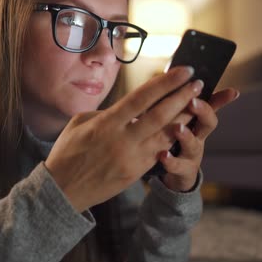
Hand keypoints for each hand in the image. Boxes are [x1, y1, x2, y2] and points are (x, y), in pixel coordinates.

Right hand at [44, 66, 201, 211]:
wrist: (62, 191)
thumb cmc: (67, 153)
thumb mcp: (79, 124)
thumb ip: (105, 113)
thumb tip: (127, 108)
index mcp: (107, 123)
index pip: (142, 97)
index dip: (165, 83)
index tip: (183, 70)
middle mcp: (122, 139)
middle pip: (160, 114)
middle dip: (182, 97)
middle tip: (198, 83)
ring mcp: (132, 158)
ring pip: (166, 134)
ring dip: (185, 117)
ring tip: (199, 103)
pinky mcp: (136, 172)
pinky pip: (159, 151)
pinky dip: (172, 137)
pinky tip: (184, 126)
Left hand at [159, 87, 239, 191]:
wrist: (176, 175)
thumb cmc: (177, 142)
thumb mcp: (182, 122)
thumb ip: (182, 103)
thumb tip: (186, 78)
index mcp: (197, 123)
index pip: (211, 105)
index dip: (218, 97)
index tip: (207, 84)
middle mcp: (199, 137)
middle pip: (208, 123)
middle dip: (202, 111)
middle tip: (192, 101)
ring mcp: (192, 155)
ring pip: (193, 145)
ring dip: (186, 135)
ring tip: (178, 127)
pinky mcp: (182, 171)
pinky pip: (177, 166)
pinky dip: (170, 161)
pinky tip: (162, 155)